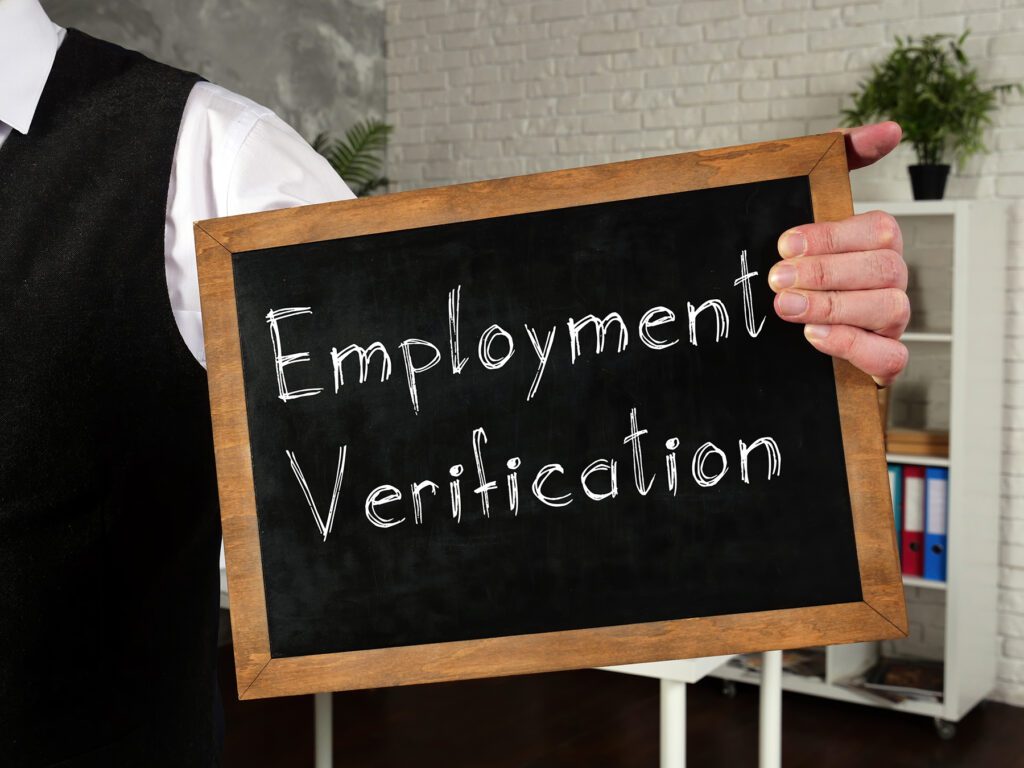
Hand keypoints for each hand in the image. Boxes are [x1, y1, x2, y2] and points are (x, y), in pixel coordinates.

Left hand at [767, 122, 908, 386]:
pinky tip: (815, 336)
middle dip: (826, 272)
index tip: (784, 244)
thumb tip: (889, 129)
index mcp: (875, 243)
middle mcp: (889, 280)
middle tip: (777, 279)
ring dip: (834, 307)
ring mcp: (888, 322)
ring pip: (890, 308)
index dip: (833, 236)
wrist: (768, 332)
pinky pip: (889, 357)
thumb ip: (841, 158)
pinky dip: (853, 345)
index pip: (879, 229)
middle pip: (885, 268)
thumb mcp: (803, 209)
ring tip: (787, 307)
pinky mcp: (881, 360)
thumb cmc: (796, 266)